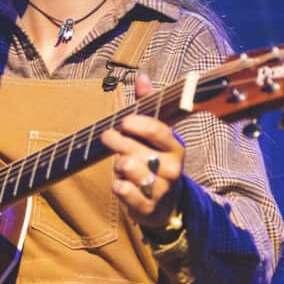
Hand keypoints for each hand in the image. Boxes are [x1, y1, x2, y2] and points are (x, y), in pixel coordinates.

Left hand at [101, 73, 185, 229]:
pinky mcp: (148, 208)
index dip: (137, 124)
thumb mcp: (156, 134)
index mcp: (175, 147)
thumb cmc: (156, 159)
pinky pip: (123, 191)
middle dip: (117, 142)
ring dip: (118, 165)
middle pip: (135, 151)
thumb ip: (148, 105)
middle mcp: (172, 169)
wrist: (166, 202)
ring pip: (127, 169)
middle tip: (108, 136)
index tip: (123, 121)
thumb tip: (141, 76)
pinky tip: (121, 183)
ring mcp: (161, 190)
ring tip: (121, 164)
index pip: (158, 131)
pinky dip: (117, 185)